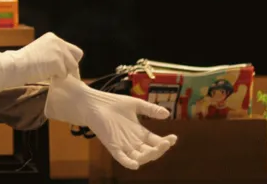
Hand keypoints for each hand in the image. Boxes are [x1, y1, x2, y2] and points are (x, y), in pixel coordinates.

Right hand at [0, 32, 82, 92]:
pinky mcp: (58, 63)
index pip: (71, 48)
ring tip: (51, 75)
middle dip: (72, 65)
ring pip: (72, 66)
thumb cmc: (24, 61)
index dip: (68, 59)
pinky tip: (47, 76)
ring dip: (64, 73)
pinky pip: (64, 75)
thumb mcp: (41, 50)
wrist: (16, 65)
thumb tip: (65, 65)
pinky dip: (57, 78)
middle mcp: (58, 41)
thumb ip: (53, 53)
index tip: (64, 67)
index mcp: (53, 37)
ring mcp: (59, 52)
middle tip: (63, 73)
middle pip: (77, 55)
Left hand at [45, 75, 176, 169]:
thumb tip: (167, 114)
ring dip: (149, 156)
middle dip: (161, 149)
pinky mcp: (112, 146)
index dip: (166, 142)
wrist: (93, 103)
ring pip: (140, 157)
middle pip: (151, 152)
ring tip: (157, 148)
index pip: (156, 142)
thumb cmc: (112, 103)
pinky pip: (121, 158)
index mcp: (139, 133)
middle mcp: (133, 142)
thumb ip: (150, 109)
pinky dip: (128, 162)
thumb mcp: (135, 105)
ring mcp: (123, 145)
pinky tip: (135, 164)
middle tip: (166, 142)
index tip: (173, 137)